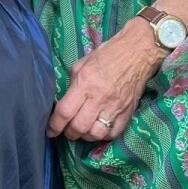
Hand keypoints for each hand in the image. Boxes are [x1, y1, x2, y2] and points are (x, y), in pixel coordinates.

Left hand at [49, 21, 163, 141]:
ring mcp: (115, 107)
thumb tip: (66, 101)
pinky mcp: (128, 112)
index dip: (54, 125)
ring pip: (96, 134)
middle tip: (67, 131)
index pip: (65, 111)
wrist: (137, 52)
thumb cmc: (107, 54)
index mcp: (85, 83)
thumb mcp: (81, 64)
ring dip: (86, 136)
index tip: (50, 131)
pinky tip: (99, 130)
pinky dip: (104, 136)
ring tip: (83, 131)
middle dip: (69, 133)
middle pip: (79, 127)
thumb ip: (72, 84)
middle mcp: (99, 97)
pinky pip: (114, 133)